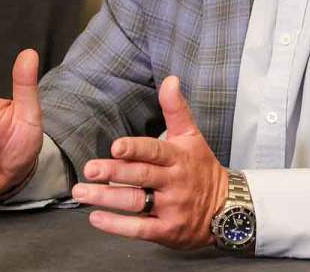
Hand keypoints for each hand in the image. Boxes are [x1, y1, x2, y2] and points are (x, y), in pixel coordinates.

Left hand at [73, 75, 228, 248]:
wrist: (227, 208)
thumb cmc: (201, 168)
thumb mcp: (192, 136)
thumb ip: (176, 109)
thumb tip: (170, 79)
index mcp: (178, 157)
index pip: (155, 151)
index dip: (135, 149)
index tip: (115, 147)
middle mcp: (174, 182)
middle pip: (141, 176)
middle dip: (113, 173)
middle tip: (89, 170)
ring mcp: (171, 208)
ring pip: (136, 202)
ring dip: (106, 199)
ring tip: (81, 193)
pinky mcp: (167, 230)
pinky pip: (140, 229)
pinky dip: (117, 226)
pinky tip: (96, 218)